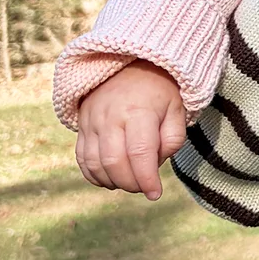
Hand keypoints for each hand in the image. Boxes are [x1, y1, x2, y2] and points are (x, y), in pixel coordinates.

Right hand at [75, 62, 186, 200]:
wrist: (129, 65)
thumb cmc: (159, 91)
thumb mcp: (177, 109)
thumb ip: (172, 139)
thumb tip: (155, 165)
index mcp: (139, 111)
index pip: (140, 153)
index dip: (147, 179)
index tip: (155, 194)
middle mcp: (111, 117)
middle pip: (115, 162)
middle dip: (131, 183)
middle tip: (144, 188)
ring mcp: (92, 121)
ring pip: (95, 163)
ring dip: (112, 181)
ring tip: (130, 182)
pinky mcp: (81, 126)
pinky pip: (82, 158)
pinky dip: (94, 175)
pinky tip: (110, 179)